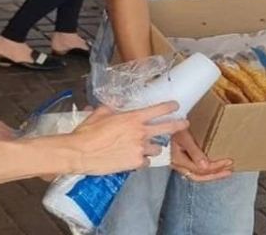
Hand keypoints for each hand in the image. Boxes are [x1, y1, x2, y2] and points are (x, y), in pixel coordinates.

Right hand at [64, 103, 187, 175]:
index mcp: (132, 118)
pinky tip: (132, 159)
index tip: (175, 106)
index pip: (157, 110)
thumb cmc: (87, 133)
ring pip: (157, 148)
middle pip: (167, 128)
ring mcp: (140, 149)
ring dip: (153, 147)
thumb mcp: (99, 114)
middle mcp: (140, 133)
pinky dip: (141, 160)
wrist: (80, 153)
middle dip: (178, 125)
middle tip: (184, 123)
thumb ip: (111, 107)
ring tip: (145, 147)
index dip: (168, 107)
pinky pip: (145, 161)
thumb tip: (116, 103)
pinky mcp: (136, 163)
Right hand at [170, 130, 233, 181]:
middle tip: (229, 170)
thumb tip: (205, 166)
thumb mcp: (184, 138)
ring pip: (197, 176)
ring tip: (224, 172)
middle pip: (200, 176)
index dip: (216, 166)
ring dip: (212, 175)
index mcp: (179, 160)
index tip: (228, 161)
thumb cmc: (173, 129)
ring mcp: (178, 165)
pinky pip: (193, 172)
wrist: (161, 125)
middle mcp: (178, 165)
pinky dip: (205, 172)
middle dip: (216, 174)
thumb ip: (194, 152)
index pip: (201, 169)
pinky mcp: (179, 162)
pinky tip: (211, 170)